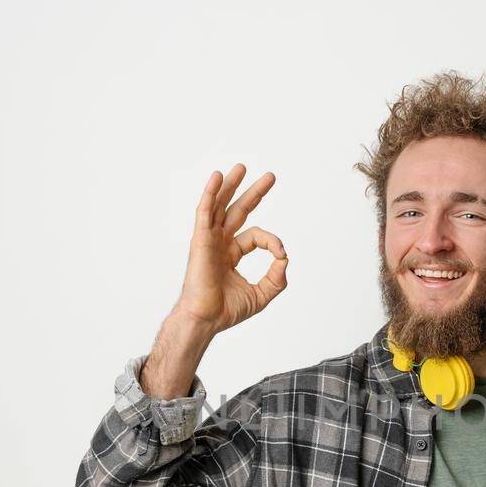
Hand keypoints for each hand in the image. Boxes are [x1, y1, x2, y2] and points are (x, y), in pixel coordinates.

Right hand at [175, 163, 287, 335]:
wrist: (206, 319)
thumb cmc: (226, 311)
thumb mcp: (261, 294)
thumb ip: (276, 278)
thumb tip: (285, 258)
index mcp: (231, 254)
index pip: (256, 236)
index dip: (272, 241)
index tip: (281, 255)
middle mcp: (219, 243)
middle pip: (237, 211)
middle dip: (254, 193)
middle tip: (271, 177)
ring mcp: (208, 240)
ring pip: (220, 206)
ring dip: (231, 185)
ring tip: (242, 167)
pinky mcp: (200, 240)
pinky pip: (205, 211)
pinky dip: (210, 193)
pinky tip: (217, 177)